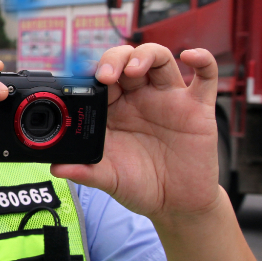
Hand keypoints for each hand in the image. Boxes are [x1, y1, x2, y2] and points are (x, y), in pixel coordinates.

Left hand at [51, 44, 220, 221]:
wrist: (176, 205)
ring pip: (159, 60)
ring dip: (145, 55)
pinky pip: (205, 77)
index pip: (100, 78)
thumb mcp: (109, 179)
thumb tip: (56, 168)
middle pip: (126, 60)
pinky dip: (202, 60)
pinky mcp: (198, 109)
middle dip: (113, 60)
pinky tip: (190, 56)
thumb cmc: (140, 186)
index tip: (81, 79)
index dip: (90, 73)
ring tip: (134, 69)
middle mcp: (140, 98)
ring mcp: (169, 100)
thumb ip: (85, 171)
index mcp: (114, 109)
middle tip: (105, 76)